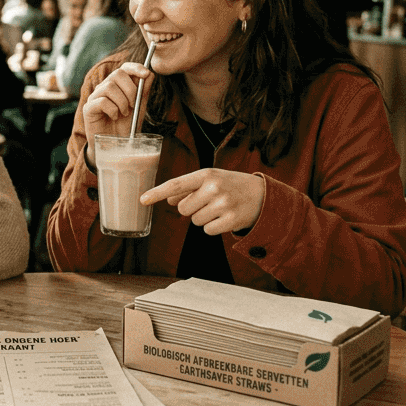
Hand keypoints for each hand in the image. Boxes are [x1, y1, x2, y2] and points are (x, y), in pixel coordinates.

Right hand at [81, 62, 154, 143]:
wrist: (115, 146)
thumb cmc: (125, 126)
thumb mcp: (138, 107)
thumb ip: (143, 90)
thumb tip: (150, 73)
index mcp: (117, 86)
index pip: (124, 68)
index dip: (135, 67)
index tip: (146, 74)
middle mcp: (104, 88)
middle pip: (117, 74)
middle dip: (130, 90)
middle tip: (132, 105)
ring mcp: (94, 97)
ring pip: (109, 87)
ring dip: (122, 102)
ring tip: (123, 114)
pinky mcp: (88, 108)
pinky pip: (102, 101)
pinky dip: (113, 110)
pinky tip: (114, 117)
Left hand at [141, 169, 264, 235]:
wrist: (263, 195)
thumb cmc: (230, 185)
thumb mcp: (211, 180)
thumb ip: (189, 188)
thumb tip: (170, 199)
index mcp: (206, 174)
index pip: (176, 184)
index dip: (157, 193)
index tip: (142, 200)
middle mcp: (214, 187)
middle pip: (183, 209)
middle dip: (192, 209)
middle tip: (210, 202)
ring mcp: (223, 204)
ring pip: (195, 221)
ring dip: (204, 218)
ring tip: (220, 208)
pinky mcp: (231, 220)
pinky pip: (207, 231)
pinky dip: (214, 227)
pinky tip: (226, 218)